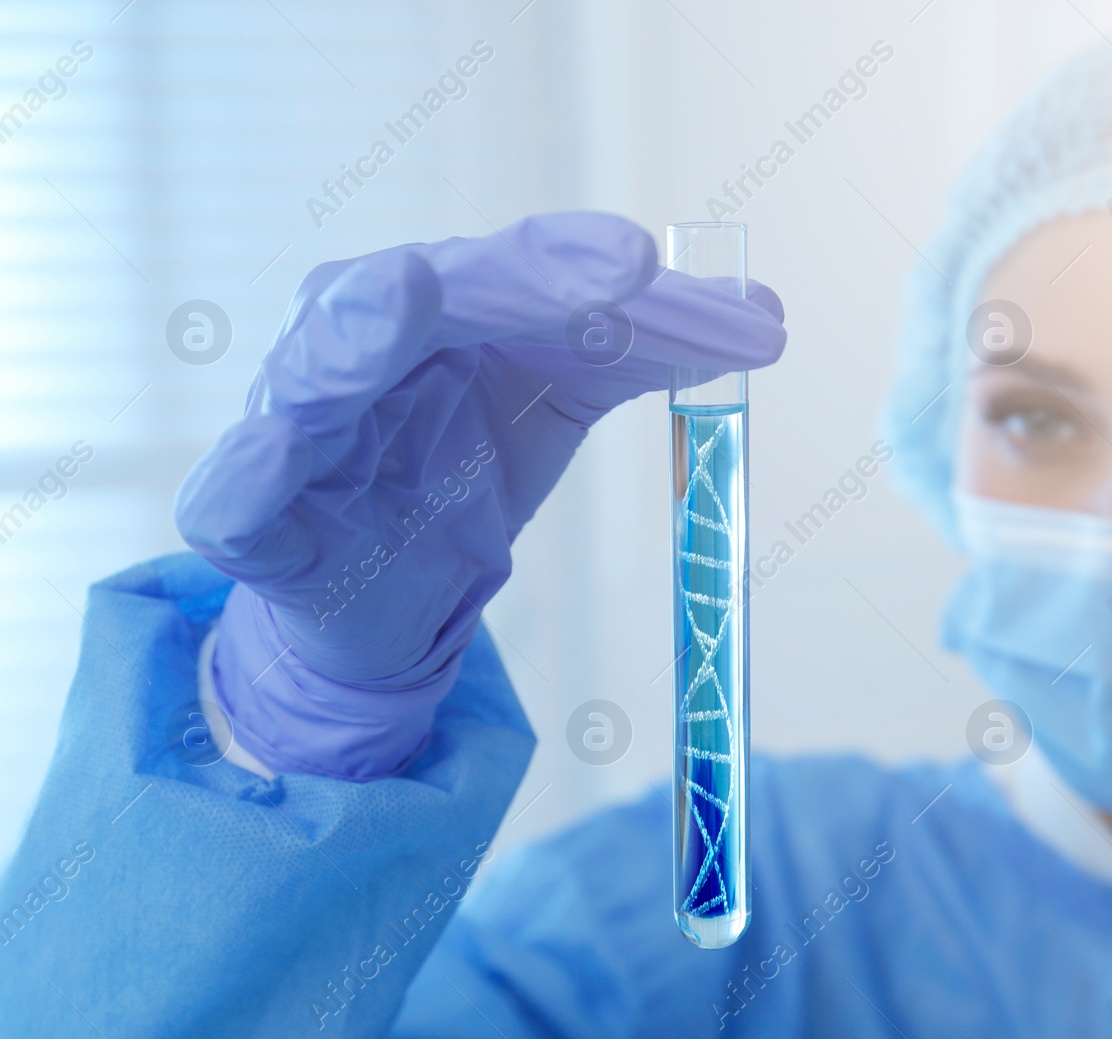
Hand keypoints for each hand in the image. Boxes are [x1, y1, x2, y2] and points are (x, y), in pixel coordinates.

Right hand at [176, 212, 785, 779]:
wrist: (391, 595)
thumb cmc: (465, 473)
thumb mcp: (559, 400)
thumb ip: (645, 352)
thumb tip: (765, 317)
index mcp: (443, 308)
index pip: (512, 268)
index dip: (578, 263)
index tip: (655, 269)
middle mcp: (363, 341)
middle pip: (428, 293)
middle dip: (514, 280)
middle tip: (606, 273)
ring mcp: (299, 420)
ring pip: (318, 368)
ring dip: (358, 335)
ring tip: (401, 306)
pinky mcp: (251, 511)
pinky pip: (240, 492)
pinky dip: (253, 474)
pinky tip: (278, 460)